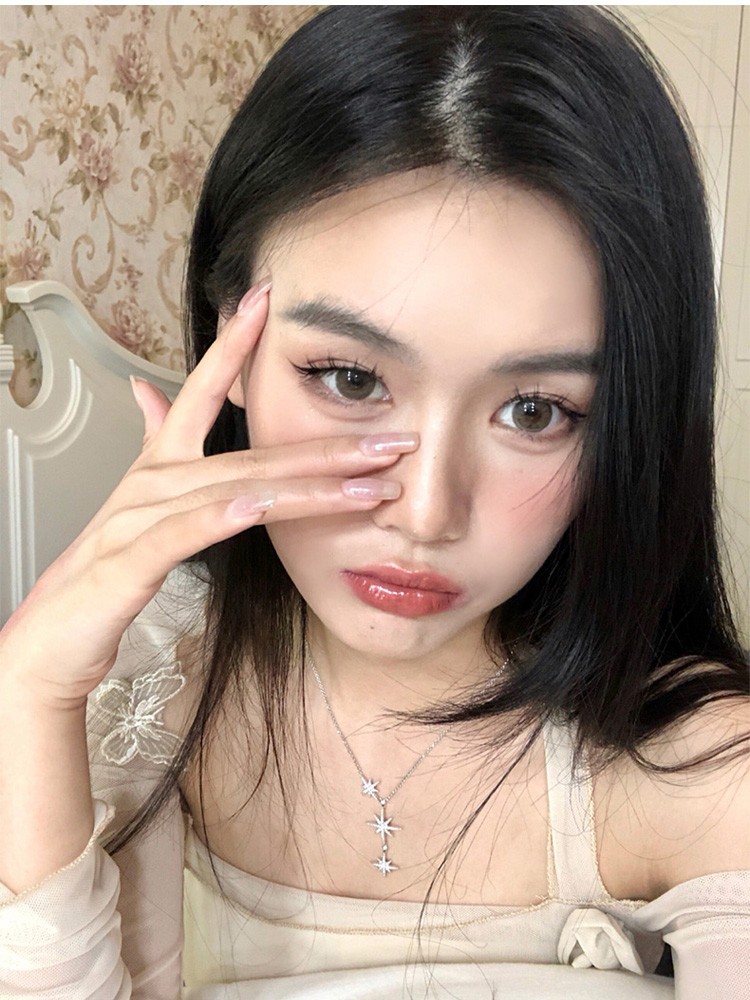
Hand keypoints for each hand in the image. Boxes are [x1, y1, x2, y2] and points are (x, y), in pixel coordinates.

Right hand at [0, 280, 417, 707]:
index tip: (268, 299)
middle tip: (395, 440)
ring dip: (309, 485)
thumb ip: (152, 442)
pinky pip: (185, 532)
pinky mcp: (130, 561)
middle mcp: (154, 480)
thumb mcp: (138, 501)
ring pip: (237, 489)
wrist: (55, 633)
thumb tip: (147, 390)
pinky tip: (262, 507)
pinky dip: (224, 517)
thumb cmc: (106, 569)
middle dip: (329, 446)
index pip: (202, 391)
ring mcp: (140, 517)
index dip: (233, 345)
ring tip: (370, 482)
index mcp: (160, 464)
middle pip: (253, 452)